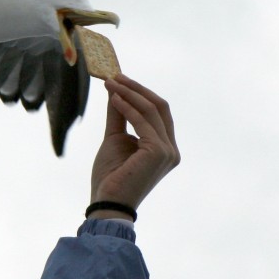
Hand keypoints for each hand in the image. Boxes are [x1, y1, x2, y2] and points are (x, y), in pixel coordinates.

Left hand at [89, 75, 179, 215]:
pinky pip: (142, 121)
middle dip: (137, 89)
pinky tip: (114, 99)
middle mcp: (172, 150)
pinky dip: (127, 107)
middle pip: (159, 107)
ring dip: (129, 93)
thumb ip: (119, 115)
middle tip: (115, 76)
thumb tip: (116, 90)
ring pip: (151, 110)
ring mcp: (168, 151)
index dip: (141, 93)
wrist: (107, 201)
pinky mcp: (158, 152)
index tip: (120, 80)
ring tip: (110, 84)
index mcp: (166, 148)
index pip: (159, 112)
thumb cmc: (110, 176)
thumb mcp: (115, 138)